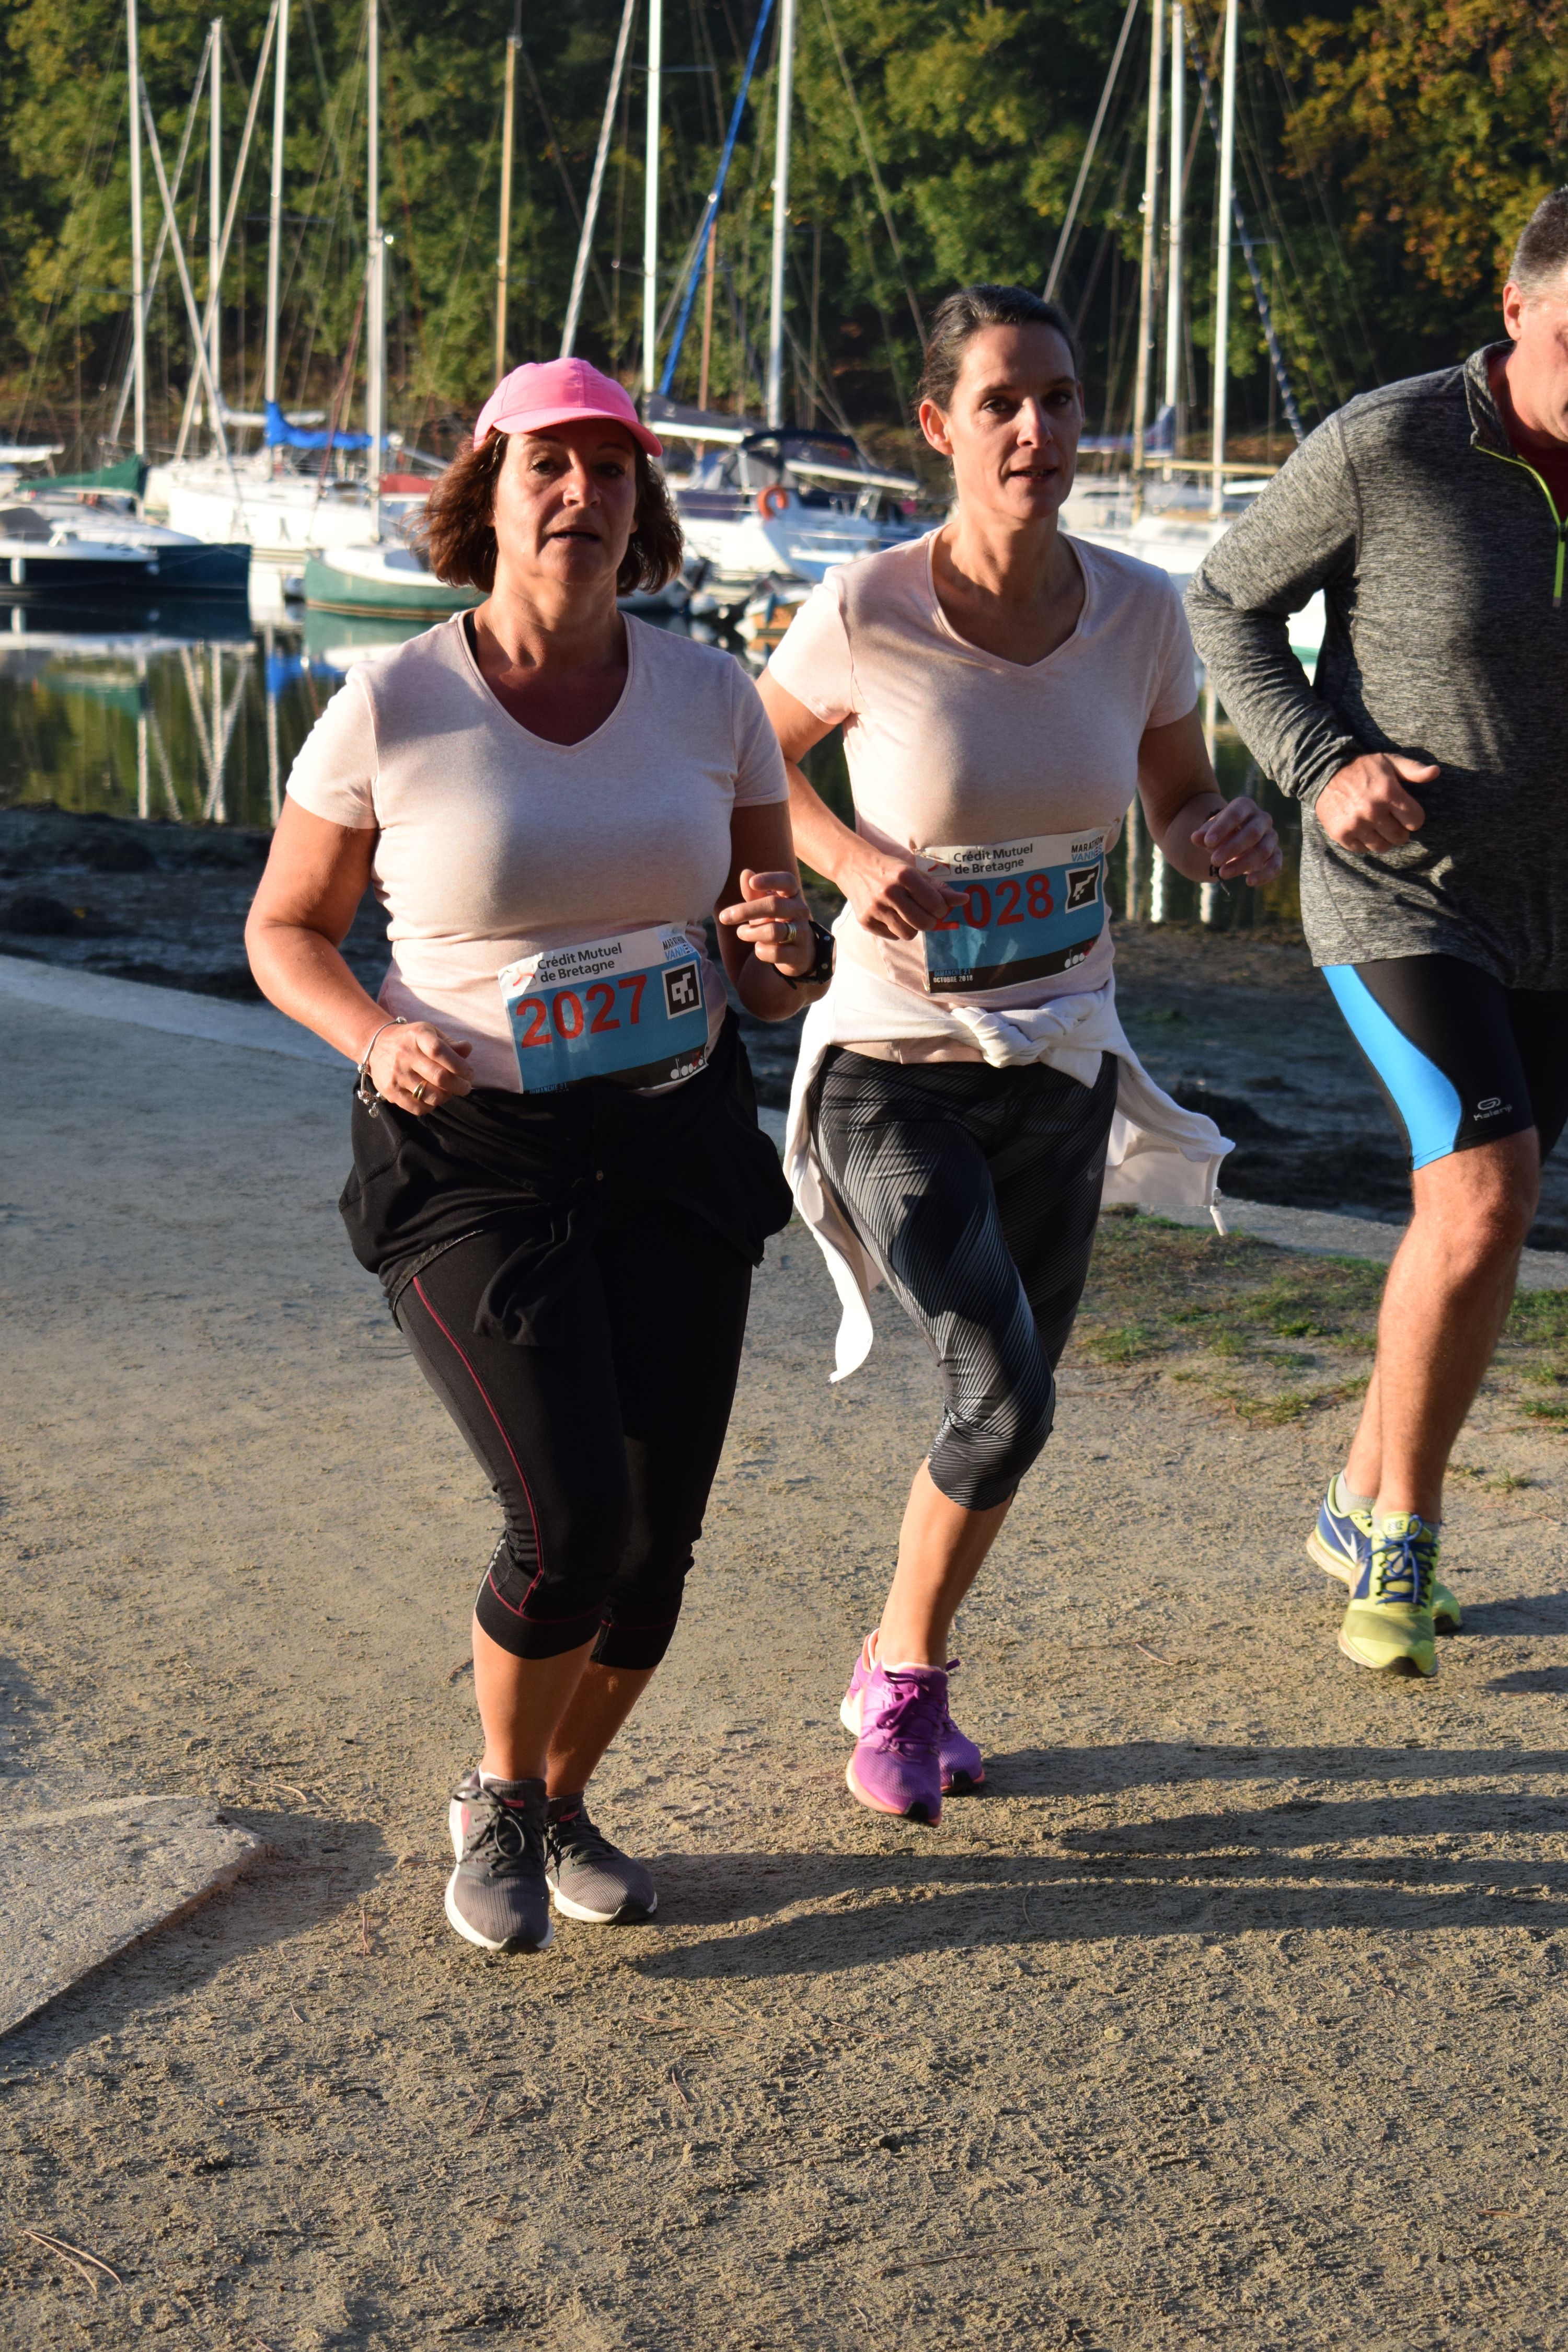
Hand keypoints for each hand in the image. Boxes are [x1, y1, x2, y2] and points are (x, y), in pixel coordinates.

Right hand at [366, 1020, 472, 1114]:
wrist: (377, 1045)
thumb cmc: (412, 1040)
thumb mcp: (430, 1034)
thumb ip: (450, 1044)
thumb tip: (467, 1049)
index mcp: (417, 1036)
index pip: (439, 1050)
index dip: (459, 1065)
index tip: (469, 1073)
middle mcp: (404, 1054)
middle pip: (439, 1077)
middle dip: (459, 1086)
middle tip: (465, 1087)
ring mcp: (396, 1074)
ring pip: (431, 1095)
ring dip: (447, 1096)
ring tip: (448, 1091)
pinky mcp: (390, 1091)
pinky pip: (418, 1107)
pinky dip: (431, 1106)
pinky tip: (433, 1098)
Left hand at [717, 867, 816, 976]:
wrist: (799, 953)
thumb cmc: (777, 923)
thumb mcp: (765, 909)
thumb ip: (754, 894)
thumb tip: (745, 873)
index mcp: (792, 896)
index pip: (787, 881)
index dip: (770, 879)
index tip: (752, 882)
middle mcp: (800, 912)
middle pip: (774, 905)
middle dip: (746, 910)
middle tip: (723, 917)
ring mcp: (802, 934)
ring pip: (773, 931)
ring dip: (751, 932)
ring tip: (741, 932)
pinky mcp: (798, 955)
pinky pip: (776, 953)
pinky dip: (761, 951)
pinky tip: (758, 948)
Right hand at [839, 840, 962, 939]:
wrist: (853, 866)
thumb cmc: (891, 870)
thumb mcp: (915, 873)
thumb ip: (940, 889)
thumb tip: (964, 900)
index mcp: (905, 876)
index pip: (936, 905)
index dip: (941, 909)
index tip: (936, 905)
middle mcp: (889, 892)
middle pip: (924, 924)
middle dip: (930, 922)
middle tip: (925, 913)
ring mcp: (875, 908)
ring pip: (908, 934)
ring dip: (912, 927)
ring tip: (906, 914)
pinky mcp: (865, 921)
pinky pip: (892, 936)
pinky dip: (896, 929)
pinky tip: (890, 915)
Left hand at [1190, 795, 1282, 887]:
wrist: (1234, 838)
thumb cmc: (1221, 832)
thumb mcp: (1210, 830)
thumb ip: (1204, 834)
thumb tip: (1195, 838)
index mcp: (1245, 806)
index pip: (1236, 814)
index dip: (1222, 828)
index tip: (1207, 843)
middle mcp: (1262, 819)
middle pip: (1253, 833)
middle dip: (1232, 848)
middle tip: (1213, 861)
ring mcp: (1271, 836)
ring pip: (1263, 850)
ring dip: (1243, 864)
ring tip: (1223, 873)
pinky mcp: (1276, 854)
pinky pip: (1275, 865)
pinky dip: (1264, 875)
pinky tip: (1249, 882)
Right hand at [1314, 751, 1435, 852]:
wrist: (1324, 773)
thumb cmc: (1363, 768)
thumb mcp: (1390, 762)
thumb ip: (1413, 769)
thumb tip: (1436, 772)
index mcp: (1388, 792)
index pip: (1416, 821)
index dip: (1413, 818)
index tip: (1405, 812)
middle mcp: (1372, 810)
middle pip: (1400, 837)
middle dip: (1400, 830)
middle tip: (1392, 821)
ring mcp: (1355, 824)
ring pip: (1382, 846)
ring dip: (1383, 839)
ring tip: (1377, 826)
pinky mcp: (1341, 834)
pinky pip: (1362, 849)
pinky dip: (1364, 842)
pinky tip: (1362, 828)